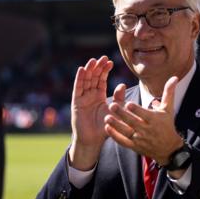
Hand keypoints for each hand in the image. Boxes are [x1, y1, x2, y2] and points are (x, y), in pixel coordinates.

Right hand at [69, 56, 113, 170]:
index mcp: (99, 96)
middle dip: (97, 67)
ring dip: (88, 70)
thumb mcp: (115, 111)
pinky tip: (82, 69)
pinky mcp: (76, 102)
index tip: (110, 61)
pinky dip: (79, 79)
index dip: (105, 70)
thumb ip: (119, 99)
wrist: (94, 140)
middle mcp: (90, 95)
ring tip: (93, 60)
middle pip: (93, 77)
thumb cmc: (105, 127)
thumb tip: (122, 85)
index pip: (101, 80)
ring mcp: (82, 98)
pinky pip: (78, 89)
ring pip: (85, 80)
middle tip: (103, 58)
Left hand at [104, 76, 183, 165]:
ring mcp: (140, 139)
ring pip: (126, 132)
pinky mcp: (134, 146)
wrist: (168, 148)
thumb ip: (168, 92)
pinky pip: (123, 141)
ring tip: (106, 117)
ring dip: (116, 125)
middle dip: (122, 115)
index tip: (128, 103)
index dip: (136, 110)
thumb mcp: (168, 109)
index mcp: (155, 120)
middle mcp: (147, 130)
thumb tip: (174, 77)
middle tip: (112, 106)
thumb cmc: (167, 124)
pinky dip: (115, 136)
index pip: (144, 114)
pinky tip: (107, 128)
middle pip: (133, 122)